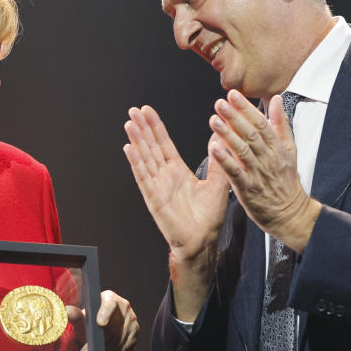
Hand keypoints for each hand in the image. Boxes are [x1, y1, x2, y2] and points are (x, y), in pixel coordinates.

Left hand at [67, 290, 138, 350]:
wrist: (104, 328)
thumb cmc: (91, 320)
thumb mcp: (83, 317)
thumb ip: (76, 315)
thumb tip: (67, 311)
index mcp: (110, 298)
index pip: (110, 303)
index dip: (106, 312)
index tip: (100, 323)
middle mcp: (124, 307)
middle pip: (114, 326)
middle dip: (100, 342)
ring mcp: (131, 321)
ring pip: (118, 338)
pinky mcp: (134, 334)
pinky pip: (124, 347)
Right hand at [123, 105, 228, 259]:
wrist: (203, 240)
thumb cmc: (209, 217)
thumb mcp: (219, 182)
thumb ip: (220, 160)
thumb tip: (221, 137)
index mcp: (177, 172)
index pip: (164, 144)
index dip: (156, 128)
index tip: (148, 111)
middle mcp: (165, 177)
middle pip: (151, 147)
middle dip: (143, 128)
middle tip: (134, 110)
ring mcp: (157, 187)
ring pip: (145, 158)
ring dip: (137, 141)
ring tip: (130, 123)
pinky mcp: (154, 199)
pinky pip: (144, 177)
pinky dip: (136, 162)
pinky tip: (129, 148)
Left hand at [208, 90, 320, 251]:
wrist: (289, 213)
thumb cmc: (286, 182)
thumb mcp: (290, 150)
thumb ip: (281, 124)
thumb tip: (277, 100)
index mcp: (278, 148)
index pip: (261, 124)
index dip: (246, 108)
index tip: (233, 95)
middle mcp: (268, 159)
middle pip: (250, 134)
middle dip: (234, 117)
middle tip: (219, 103)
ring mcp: (258, 174)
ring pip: (242, 151)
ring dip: (227, 134)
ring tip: (214, 120)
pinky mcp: (248, 190)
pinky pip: (235, 173)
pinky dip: (225, 161)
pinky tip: (213, 149)